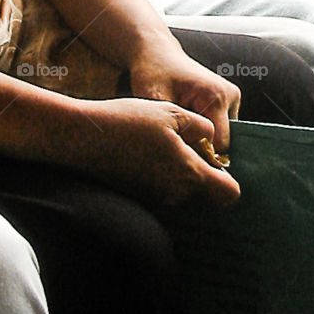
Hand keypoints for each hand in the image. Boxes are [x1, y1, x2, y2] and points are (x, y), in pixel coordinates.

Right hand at [65, 97, 240, 207]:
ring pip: (182, 189)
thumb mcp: (173, 113)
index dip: (229, 178)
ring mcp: (156, 200)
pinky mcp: (140, 198)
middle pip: (204, 191)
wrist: (84, 138)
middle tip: (183, 141)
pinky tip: (144, 152)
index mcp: (189, 175)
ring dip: (179, 170)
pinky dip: (160, 174)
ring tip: (159, 143)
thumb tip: (210, 141)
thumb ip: (201, 128)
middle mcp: (175, 195)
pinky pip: (162, 189)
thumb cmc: (129, 122)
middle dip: (200, 169)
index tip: (216, 159)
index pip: (229, 194)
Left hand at [130, 37, 240, 152]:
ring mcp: (231, 97)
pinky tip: (186, 124)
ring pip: (222, 136)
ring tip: (179, 129)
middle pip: (223, 142)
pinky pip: (220, 127)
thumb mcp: (155, 102)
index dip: (199, 155)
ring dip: (202, 139)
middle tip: (175, 141)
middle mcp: (230, 96)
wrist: (157, 53)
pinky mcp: (229, 99)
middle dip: (200, 147)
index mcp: (216, 97)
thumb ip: (171, 130)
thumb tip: (182, 157)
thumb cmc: (153, 74)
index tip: (177, 154)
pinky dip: (204, 131)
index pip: (219, 146)